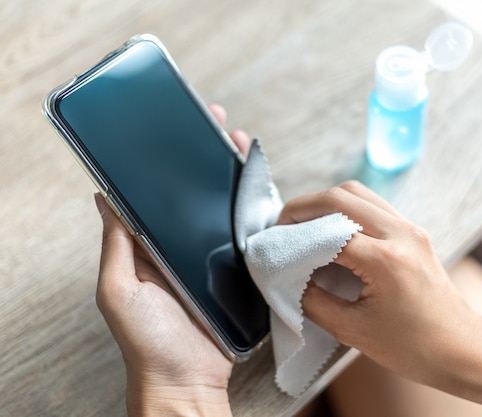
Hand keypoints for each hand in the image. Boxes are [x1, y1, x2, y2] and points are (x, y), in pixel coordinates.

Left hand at [95, 104, 249, 416]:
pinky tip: (263, 189)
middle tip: (215, 124)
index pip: (162, 192)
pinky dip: (258, 211)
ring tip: (239, 145)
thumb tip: (104, 197)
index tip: (177, 128)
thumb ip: (117, 244)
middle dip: (207, 156)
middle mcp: (185, 246)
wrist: (188, 381)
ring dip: (234, 176)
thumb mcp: (119, 289)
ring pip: (228, 208)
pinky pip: (252, 235)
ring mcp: (215, 257)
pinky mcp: (241, 271)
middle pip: (198, 192)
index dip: (169, 159)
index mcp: (154, 245)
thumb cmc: (148, 341)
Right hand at [278, 181, 481, 388]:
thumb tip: (288, 278)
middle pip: (341, 196)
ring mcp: (410, 229)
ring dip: (326, 203)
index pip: (329, 232)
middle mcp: (401, 234)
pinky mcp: (413, 231)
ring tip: (304, 225)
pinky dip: (346, 210)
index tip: (274, 245)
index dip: (295, 236)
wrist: (462, 347)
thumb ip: (313, 301)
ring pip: (358, 193)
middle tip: (283, 225)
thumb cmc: (414, 347)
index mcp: (387, 261)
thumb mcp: (353, 330)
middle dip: (304, 206)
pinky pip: (373, 205)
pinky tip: (332, 231)